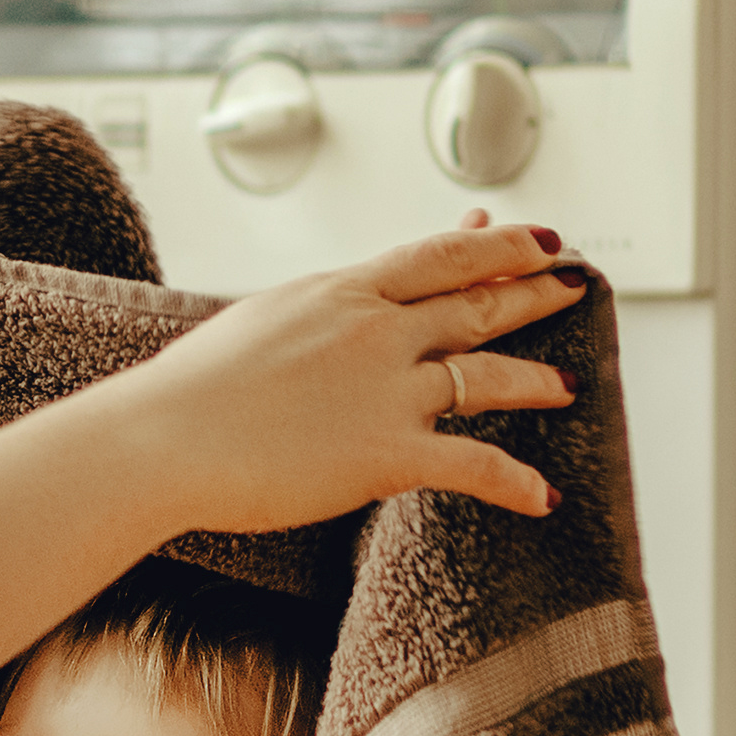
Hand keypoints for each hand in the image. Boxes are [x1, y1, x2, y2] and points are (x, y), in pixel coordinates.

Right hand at [86, 214, 582, 536]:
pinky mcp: (387, 452)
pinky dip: (515, 482)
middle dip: (533, 291)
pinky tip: (543, 498)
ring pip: (488, 375)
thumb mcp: (258, 322)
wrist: (162, 439)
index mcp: (340, 293)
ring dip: (536, 380)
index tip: (532, 237)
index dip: (496, 244)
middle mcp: (375, 331)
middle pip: (476, 301)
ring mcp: (386, 390)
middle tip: (573, 284)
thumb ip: (313, 312)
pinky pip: (473, 465)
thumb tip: (327, 308)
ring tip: (566, 385)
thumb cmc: (187, 392)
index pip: (437, 256)